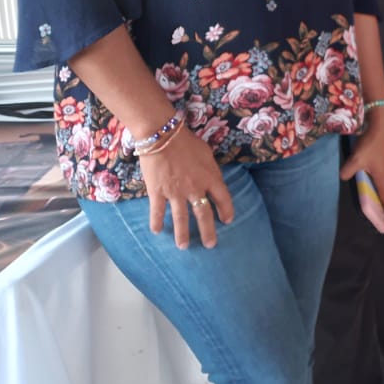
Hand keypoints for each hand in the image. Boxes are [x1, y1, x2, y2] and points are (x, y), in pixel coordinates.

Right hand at [140, 130, 233, 249]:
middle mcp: (195, 189)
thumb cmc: (186, 141)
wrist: (162, 136)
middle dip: (208, 231)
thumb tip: (212, 177)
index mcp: (210, 177)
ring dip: (182, 234)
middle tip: (210, 245)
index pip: (223, 198)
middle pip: (204, 214)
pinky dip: (156, 222)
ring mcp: (176, 192)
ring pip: (181, 218)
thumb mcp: (206, 153)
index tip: (227, 220)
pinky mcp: (158, 192)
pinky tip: (156, 231)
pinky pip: (157, 211)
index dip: (226, 210)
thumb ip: (210, 168)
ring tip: (183, 247)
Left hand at [341, 126, 383, 233]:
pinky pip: (383, 181)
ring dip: (383, 198)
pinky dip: (380, 188)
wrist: (380, 126)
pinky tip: (371, 186)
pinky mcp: (383, 163)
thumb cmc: (371, 144)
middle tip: (380, 219)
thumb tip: (343, 177)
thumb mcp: (357, 159)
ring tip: (376, 206)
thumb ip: (348, 170)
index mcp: (383, 179)